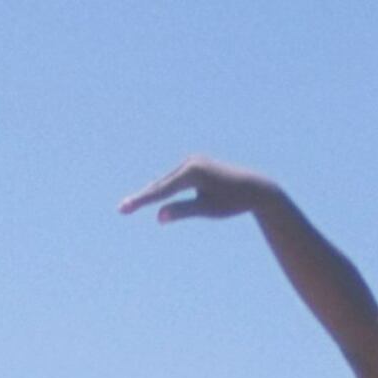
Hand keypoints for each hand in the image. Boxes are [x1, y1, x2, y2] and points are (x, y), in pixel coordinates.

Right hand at [120, 158, 279, 222]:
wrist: (255, 188)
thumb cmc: (233, 202)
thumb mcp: (208, 209)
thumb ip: (183, 211)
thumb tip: (159, 216)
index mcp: (194, 172)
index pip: (162, 191)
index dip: (142, 201)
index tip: (125, 208)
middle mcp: (191, 162)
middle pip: (161, 185)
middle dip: (142, 197)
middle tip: (121, 209)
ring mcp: (193, 161)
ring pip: (167, 182)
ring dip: (152, 193)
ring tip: (131, 205)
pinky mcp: (195, 164)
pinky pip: (175, 179)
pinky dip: (164, 188)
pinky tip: (151, 195)